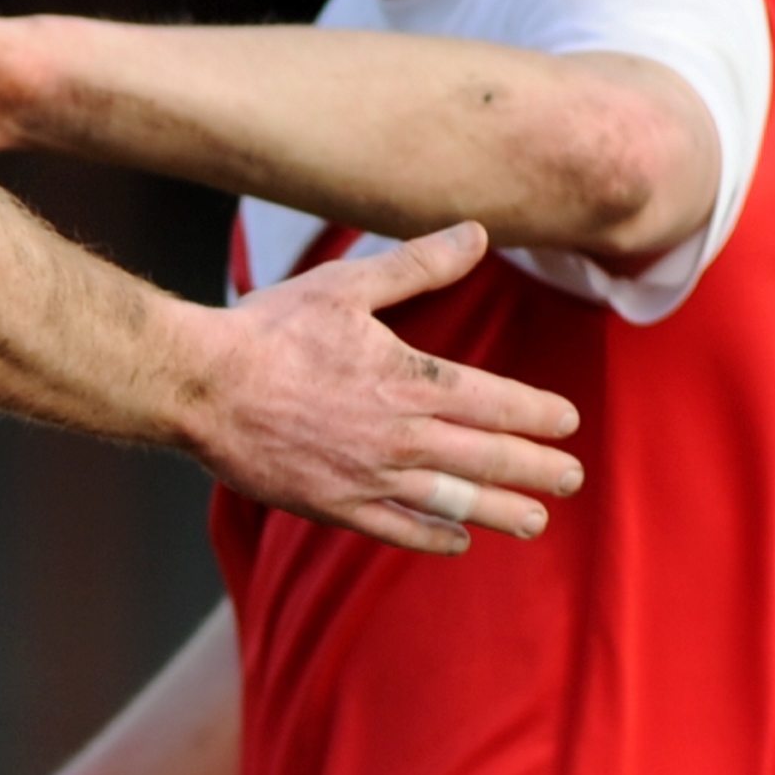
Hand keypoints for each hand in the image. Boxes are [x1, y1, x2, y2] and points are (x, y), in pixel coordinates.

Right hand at [194, 221, 583, 553]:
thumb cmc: (270, 330)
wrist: (202, 386)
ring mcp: (369, 476)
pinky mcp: (334, 505)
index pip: (496, 402)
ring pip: (454, 501)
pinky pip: (399, 529)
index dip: (538, 415)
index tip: (567, 421)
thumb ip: (418, 264)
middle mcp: (401, 435)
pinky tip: (457, 541)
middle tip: (572, 477)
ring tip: (536, 521)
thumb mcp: (347, 284)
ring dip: (502, 512)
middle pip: (489, 457)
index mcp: (410, 379)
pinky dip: (434, 538)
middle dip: (538, 468)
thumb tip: (477, 234)